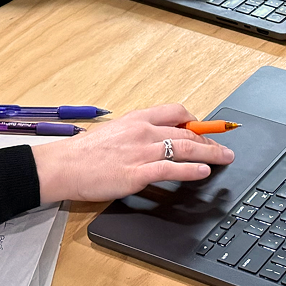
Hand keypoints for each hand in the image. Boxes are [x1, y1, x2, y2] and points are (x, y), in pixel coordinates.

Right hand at [30, 103, 235, 203]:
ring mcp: (141, 152)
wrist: (60, 167)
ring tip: (225, 158)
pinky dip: (192, 170)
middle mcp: (142, 131)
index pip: (175, 111)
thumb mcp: (113, 133)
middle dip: (210, 139)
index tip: (207, 128)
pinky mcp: (136, 173)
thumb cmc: (82, 154)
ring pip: (185, 148)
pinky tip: (204, 172)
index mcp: (136, 119)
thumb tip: (156, 139)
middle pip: (186, 131)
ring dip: (210, 153)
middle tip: (225, 147)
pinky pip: (171, 169)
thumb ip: (136, 133)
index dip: (196, 119)